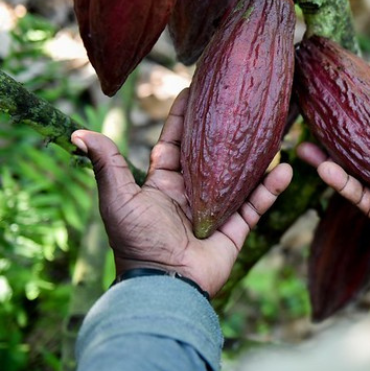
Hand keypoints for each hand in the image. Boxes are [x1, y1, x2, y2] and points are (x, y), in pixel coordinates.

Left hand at [70, 89, 292, 297]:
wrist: (165, 284)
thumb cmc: (138, 242)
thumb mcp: (119, 199)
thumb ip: (108, 165)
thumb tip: (80, 133)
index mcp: (163, 183)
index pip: (175, 142)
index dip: (183, 117)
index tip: (193, 90)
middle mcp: (192, 193)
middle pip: (213, 154)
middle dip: (225, 129)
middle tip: (240, 101)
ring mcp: (216, 209)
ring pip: (241, 176)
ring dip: (256, 156)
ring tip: (273, 131)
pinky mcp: (236, 228)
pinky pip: (257, 203)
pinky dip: (271, 187)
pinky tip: (284, 168)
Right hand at [297, 93, 369, 264]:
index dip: (368, 121)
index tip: (349, 103)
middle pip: (360, 153)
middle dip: (337, 140)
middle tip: (315, 121)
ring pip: (351, 173)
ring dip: (327, 160)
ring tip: (303, 145)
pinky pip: (357, 194)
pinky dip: (339, 182)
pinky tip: (321, 167)